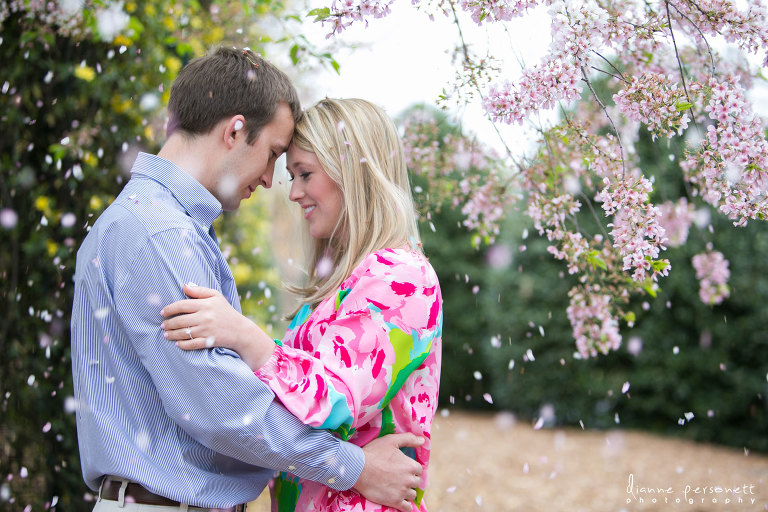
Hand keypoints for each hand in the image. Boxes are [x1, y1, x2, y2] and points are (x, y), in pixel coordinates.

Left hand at [161, 284, 275, 368]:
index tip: (162, 312)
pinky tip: (177, 343)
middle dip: (168, 323)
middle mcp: (205, 317)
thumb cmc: (226, 311)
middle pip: (180, 320)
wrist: (240, 330)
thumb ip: (199, 291)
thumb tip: (184, 286)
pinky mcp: (209, 341)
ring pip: (183, 333)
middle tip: (163, 325)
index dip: (169, 309)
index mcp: (205, 305)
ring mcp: (206, 330)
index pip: (182, 305)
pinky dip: (182, 344)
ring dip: (172, 334)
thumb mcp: (216, 296)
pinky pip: (191, 344)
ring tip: (166, 334)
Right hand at [354, 433, 424, 511]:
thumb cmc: (374, 453)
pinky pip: (407, 508)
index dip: (411, 468)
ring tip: (399, 489)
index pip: (419, 470)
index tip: (404, 468)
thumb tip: (423, 440)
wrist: (358, 469)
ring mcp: (402, 492)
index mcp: (410, 466)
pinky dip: (406, 506)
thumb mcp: (391, 440)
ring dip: (407, 492)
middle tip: (400, 478)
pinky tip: (402, 502)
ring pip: (412, 495)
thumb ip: (409, 439)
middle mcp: (409, 480)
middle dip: (410, 480)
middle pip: (416, 482)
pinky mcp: (394, 501)